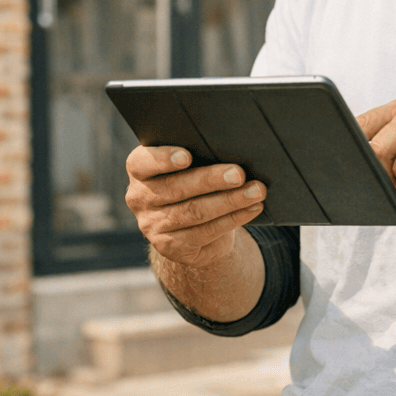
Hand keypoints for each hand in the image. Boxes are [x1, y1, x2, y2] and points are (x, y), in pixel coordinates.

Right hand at [123, 146, 265, 268]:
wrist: (189, 222)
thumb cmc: (193, 179)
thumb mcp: (188, 164)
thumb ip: (197, 154)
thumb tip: (232, 148)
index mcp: (139, 170)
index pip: (143, 163)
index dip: (164, 159)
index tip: (187, 156)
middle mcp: (140, 198)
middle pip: (176, 188)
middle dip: (211, 180)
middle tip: (239, 174)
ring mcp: (152, 225)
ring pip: (195, 212)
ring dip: (230, 201)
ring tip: (256, 191)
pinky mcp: (170, 247)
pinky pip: (206, 232)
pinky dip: (233, 218)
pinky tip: (252, 208)